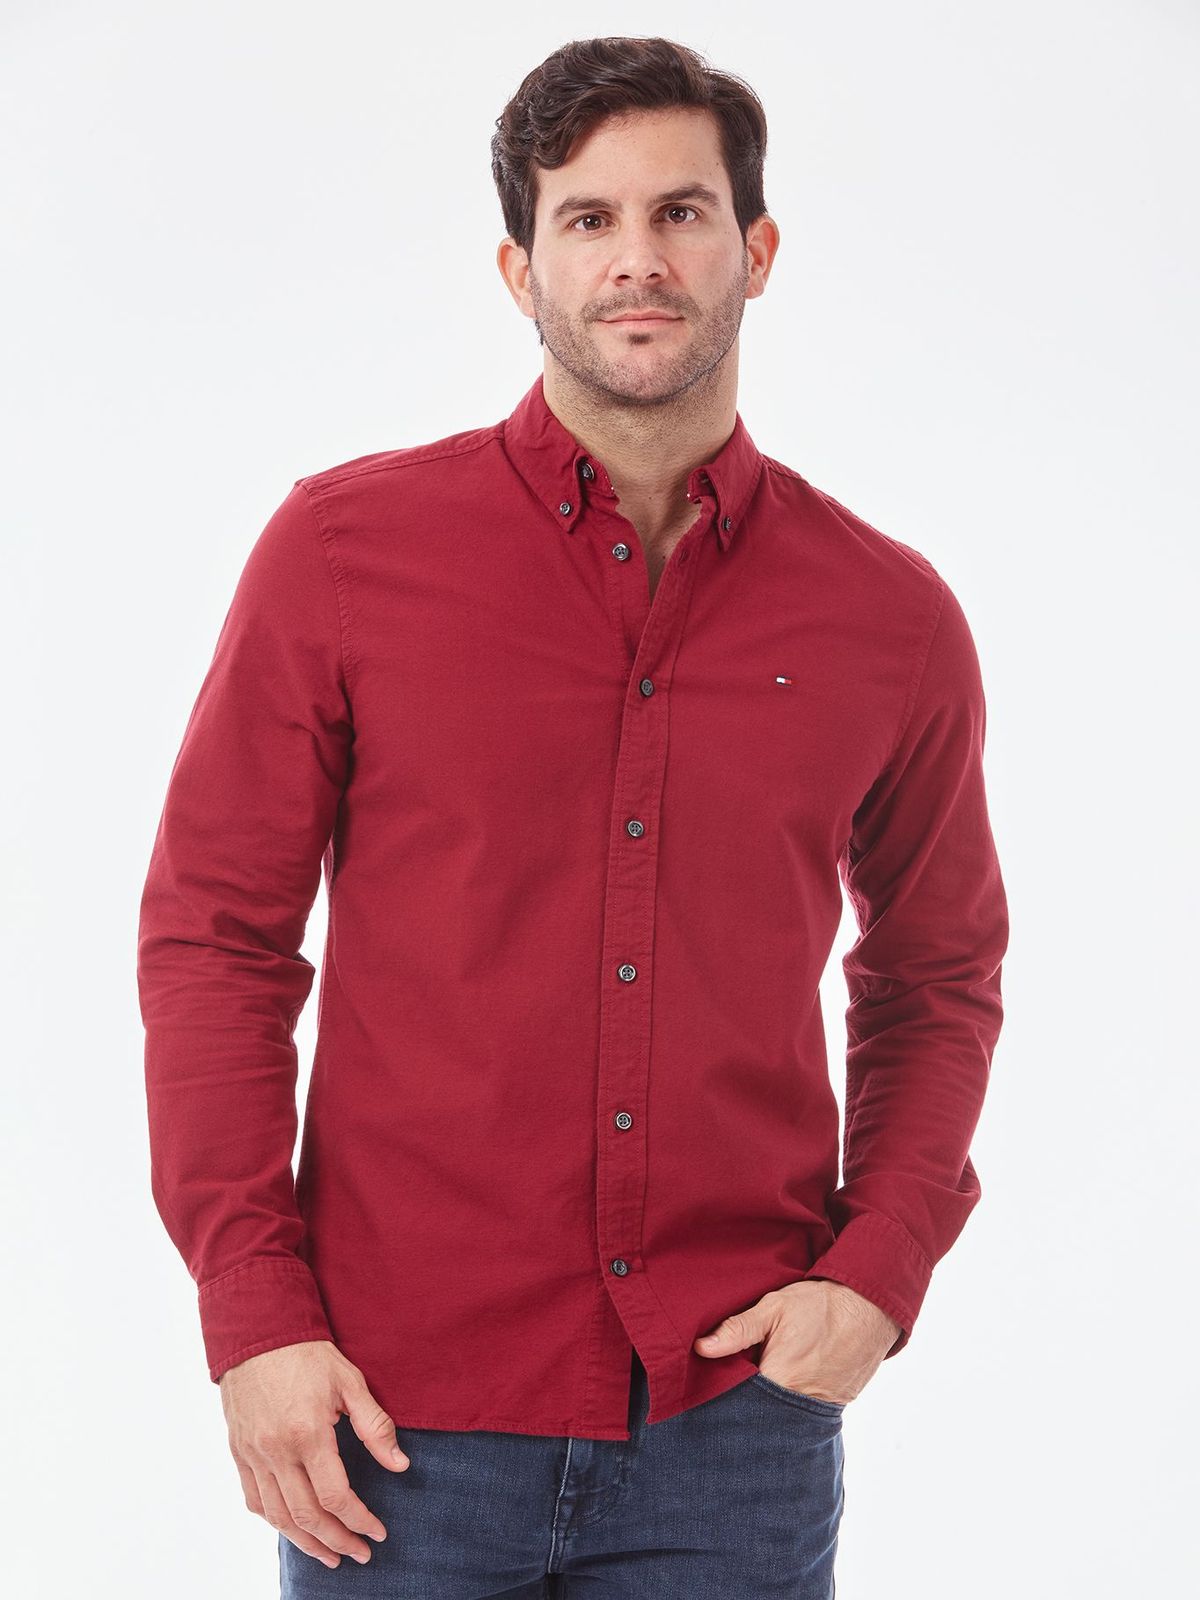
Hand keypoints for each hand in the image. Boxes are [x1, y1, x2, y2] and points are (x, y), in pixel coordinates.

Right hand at [219, 1338, 408, 1568]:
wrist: (258, 1330)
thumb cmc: (308, 1354)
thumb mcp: (350, 1382)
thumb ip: (375, 1427)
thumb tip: (400, 1465)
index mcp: (308, 1433)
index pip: (337, 1496)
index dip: (360, 1520)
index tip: (378, 1532)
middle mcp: (277, 1451)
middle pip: (307, 1515)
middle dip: (337, 1541)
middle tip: (360, 1553)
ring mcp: (253, 1454)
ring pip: (277, 1517)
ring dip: (305, 1543)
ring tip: (329, 1555)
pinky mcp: (239, 1451)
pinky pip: (254, 1500)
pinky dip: (274, 1521)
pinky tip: (293, 1528)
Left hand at [693, 1280, 901, 1405]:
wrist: (871, 1308)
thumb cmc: (820, 1305)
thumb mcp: (774, 1307)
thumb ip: (737, 1330)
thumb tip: (701, 1347)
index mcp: (779, 1381)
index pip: (738, 1403)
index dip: (722, 1395)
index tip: (709, 1385)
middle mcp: (798, 1406)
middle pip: (758, 1415)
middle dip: (743, 1404)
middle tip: (734, 1383)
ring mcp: (818, 1411)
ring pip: (780, 1417)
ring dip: (767, 1405)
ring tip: (760, 1382)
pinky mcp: (832, 1409)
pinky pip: (801, 1413)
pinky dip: (788, 1404)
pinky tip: (782, 1385)